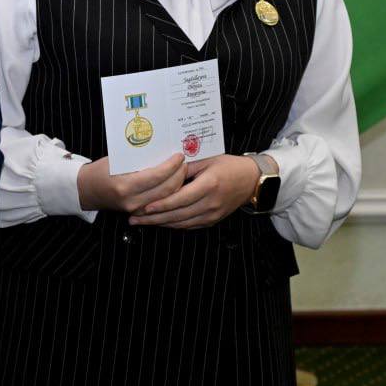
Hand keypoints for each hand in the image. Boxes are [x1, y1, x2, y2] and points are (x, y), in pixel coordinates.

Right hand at [76, 152, 186, 212]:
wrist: (87, 190)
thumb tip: (162, 150)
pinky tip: (175, 184)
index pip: (156, 176)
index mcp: (124, 185)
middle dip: (179, 175)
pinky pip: (159, 204)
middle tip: (184, 162)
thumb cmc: (100, 171)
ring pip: (166, 199)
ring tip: (182, 171)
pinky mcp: (138, 213)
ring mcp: (135, 209)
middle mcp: (132, 200)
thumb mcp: (117, 161)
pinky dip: (169, 194)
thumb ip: (139, 159)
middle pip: (166, 189)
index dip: (171, 166)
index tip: (179, 156)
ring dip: (178, 185)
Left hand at [128, 154, 263, 228]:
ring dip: (160, 224)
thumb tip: (162, 170)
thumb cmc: (228, 165)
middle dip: (154, 218)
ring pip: (182, 223)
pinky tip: (159, 223)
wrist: (251, 180)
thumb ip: (185, 166)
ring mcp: (212, 214)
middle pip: (178, 214)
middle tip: (134, 218)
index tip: (145, 206)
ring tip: (141, 222)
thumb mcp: (207, 159)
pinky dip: (173, 225)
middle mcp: (210, 203)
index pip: (181, 198)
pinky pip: (189, 225)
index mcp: (209, 185)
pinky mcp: (213, 220)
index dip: (162, 204)